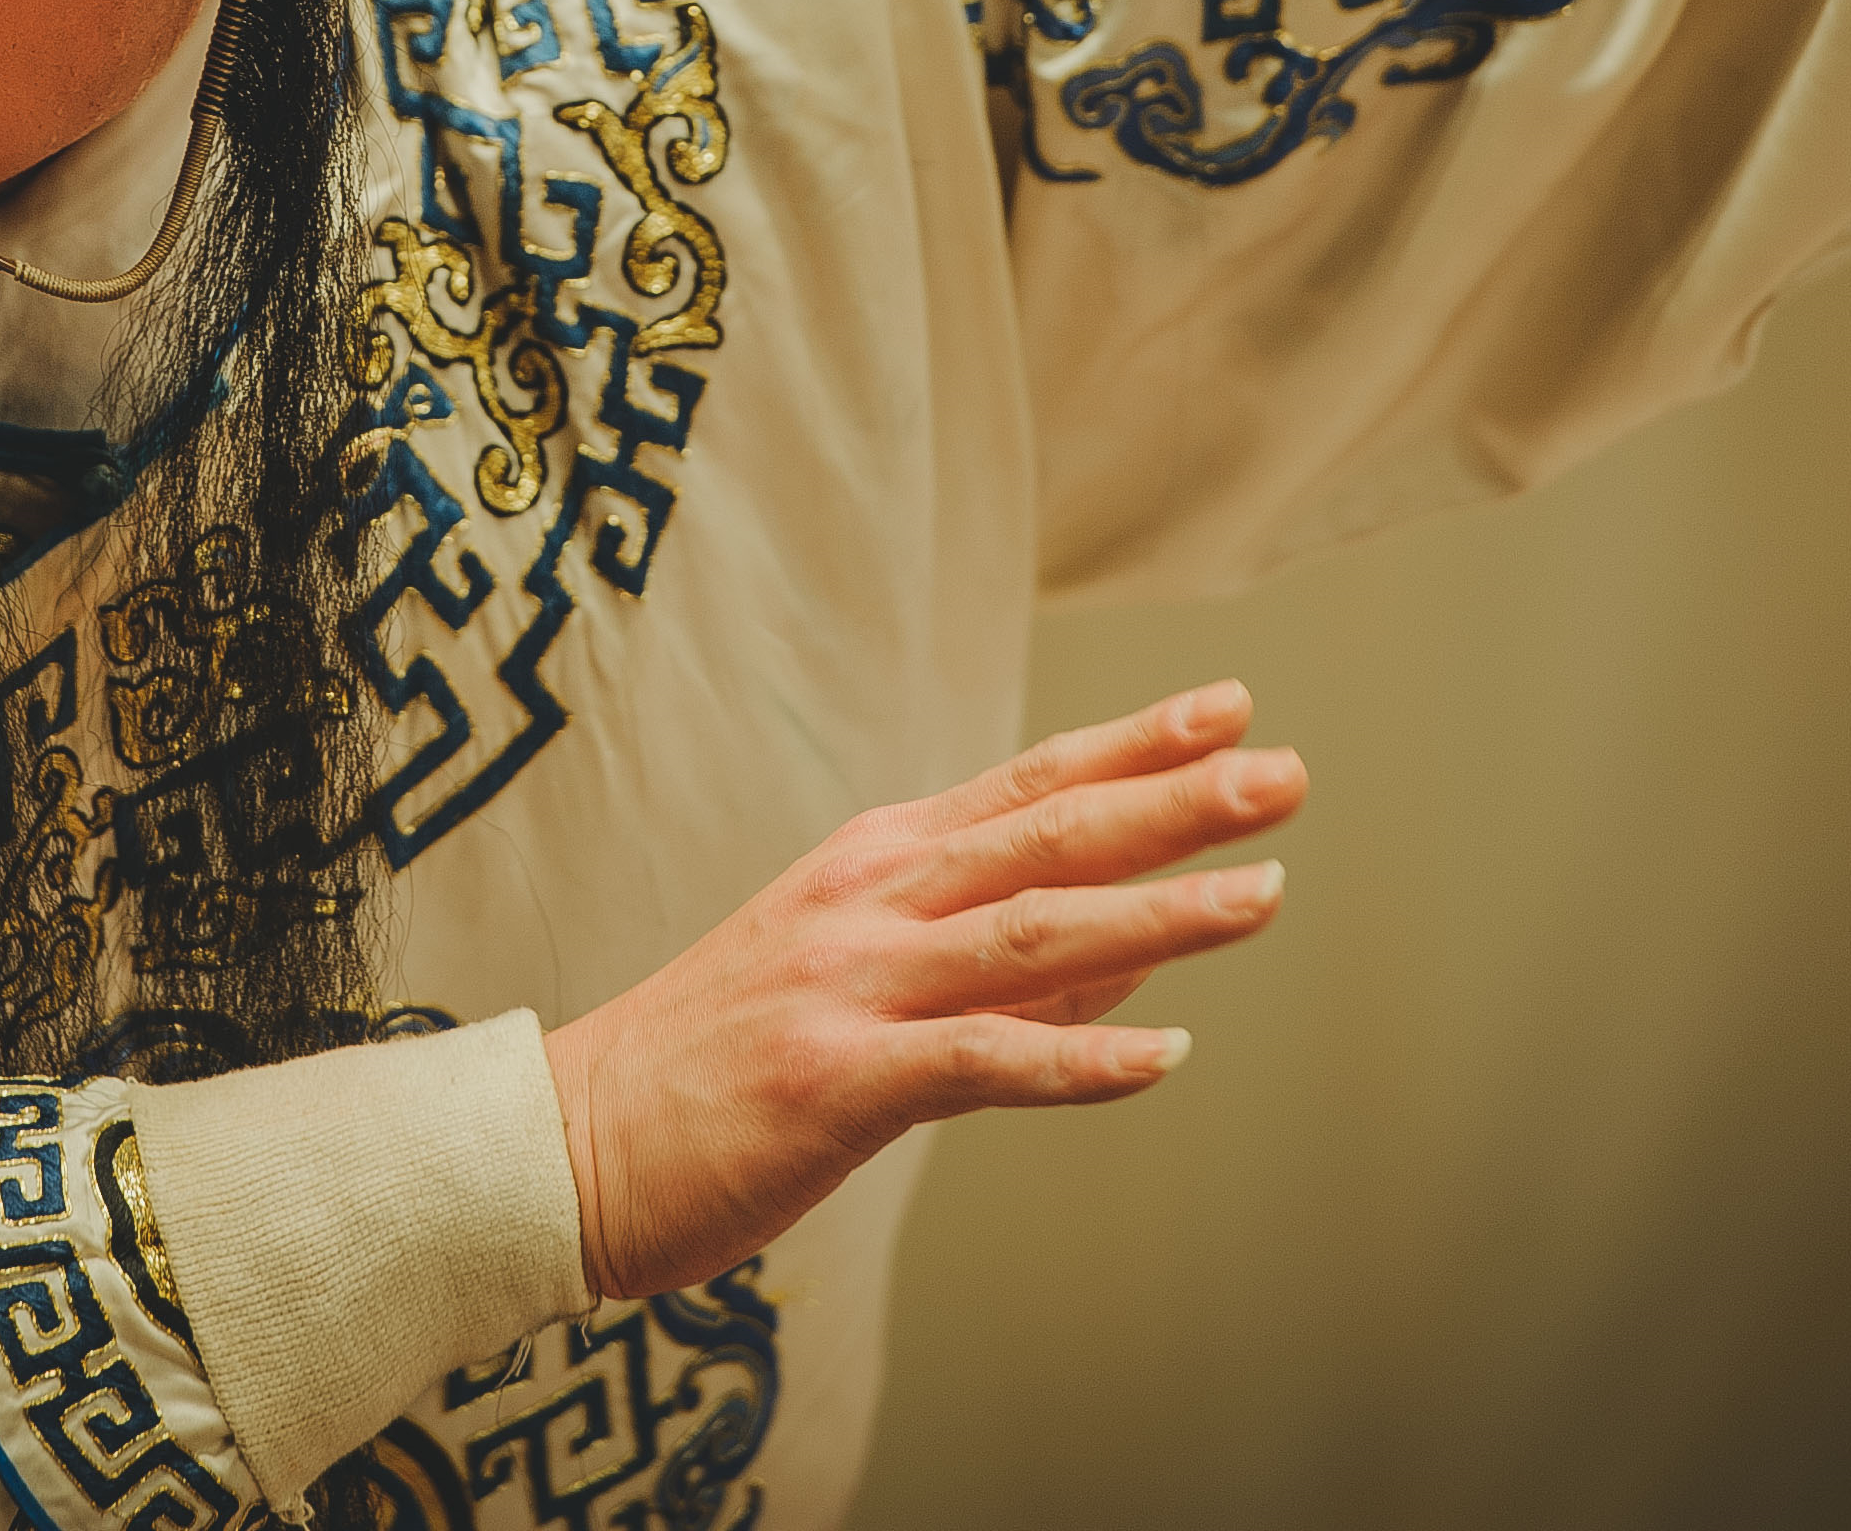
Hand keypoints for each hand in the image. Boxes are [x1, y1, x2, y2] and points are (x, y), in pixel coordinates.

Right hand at [541, 679, 1305, 1302]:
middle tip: (1284, 772)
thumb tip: (1138, 937)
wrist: (566, 1142)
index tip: (1231, 708)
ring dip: (1158, 911)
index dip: (1135, 746)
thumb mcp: (848, 975)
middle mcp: (866, 904)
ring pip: (1031, 934)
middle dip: (1175, 801)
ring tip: (1263, 892)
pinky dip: (1077, 1061)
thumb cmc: (714, 1069)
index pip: (1026, 786)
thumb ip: (992, 953)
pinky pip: (978, 1061)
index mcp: (869, 866)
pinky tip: (1166, 1060)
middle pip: (1045, 837)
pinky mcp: (837, 1080)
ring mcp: (850, 985)